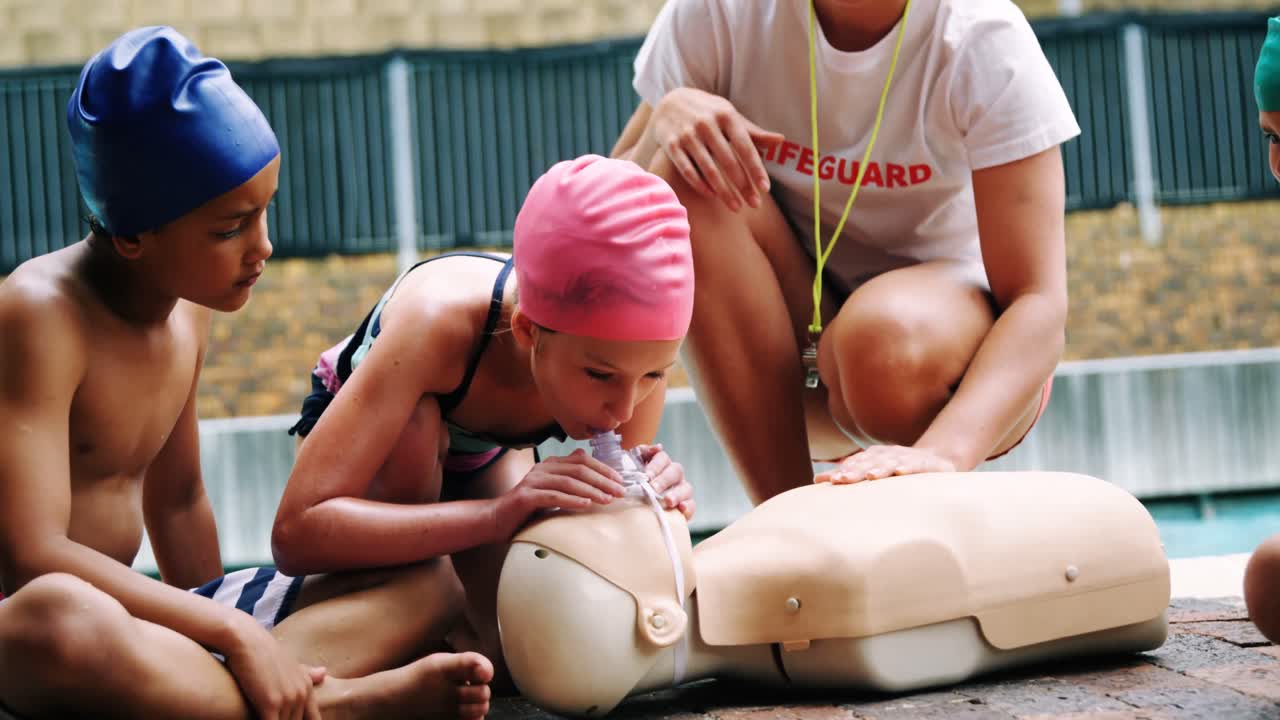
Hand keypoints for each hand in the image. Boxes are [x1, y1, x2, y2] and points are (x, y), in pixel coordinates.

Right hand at [223, 617, 324, 719]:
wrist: (247, 640)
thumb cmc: (263, 651)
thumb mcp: (290, 662)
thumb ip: (306, 672)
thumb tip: (324, 673)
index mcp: (306, 686)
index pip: (313, 718)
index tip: (292, 719)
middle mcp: (301, 694)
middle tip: (274, 716)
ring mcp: (288, 699)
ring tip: (264, 716)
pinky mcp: (270, 704)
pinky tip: (255, 719)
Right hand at [491, 449, 626, 540]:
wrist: (496, 520)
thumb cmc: (528, 510)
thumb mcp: (552, 492)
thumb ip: (569, 483)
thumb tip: (595, 477)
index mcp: (551, 465)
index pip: (583, 460)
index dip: (604, 469)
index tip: (620, 481)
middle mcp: (543, 469)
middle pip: (578, 469)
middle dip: (602, 480)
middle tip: (620, 492)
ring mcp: (533, 481)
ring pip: (568, 481)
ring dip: (591, 490)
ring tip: (607, 500)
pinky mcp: (526, 497)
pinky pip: (553, 496)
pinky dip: (572, 500)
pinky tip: (586, 505)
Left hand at [634, 444, 694, 519]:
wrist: (632, 511)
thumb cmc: (632, 487)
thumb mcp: (630, 468)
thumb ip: (641, 453)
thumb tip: (658, 447)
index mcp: (661, 465)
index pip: (662, 458)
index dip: (655, 465)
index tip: (646, 476)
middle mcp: (673, 475)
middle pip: (676, 470)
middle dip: (664, 480)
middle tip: (653, 488)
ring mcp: (681, 491)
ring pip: (686, 487)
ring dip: (677, 494)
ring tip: (668, 501)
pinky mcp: (685, 507)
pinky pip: (691, 505)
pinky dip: (688, 507)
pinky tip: (681, 508)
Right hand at [651, 87, 784, 211]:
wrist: (670, 102)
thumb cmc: (709, 112)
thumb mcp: (730, 116)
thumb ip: (753, 132)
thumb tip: (781, 140)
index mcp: (725, 115)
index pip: (745, 146)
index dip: (755, 168)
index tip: (765, 189)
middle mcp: (706, 123)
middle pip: (728, 161)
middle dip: (743, 186)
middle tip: (755, 204)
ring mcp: (687, 134)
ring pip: (708, 169)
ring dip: (724, 192)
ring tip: (736, 207)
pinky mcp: (671, 145)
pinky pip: (687, 170)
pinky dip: (701, 185)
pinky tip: (712, 196)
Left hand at [814, 445, 956, 483]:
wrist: (936, 458)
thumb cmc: (898, 467)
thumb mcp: (872, 470)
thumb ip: (847, 474)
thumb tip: (817, 480)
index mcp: (874, 456)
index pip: (856, 463)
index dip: (844, 471)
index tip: (831, 481)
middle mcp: (888, 454)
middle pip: (870, 463)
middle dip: (855, 470)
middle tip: (841, 480)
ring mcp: (906, 458)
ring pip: (891, 463)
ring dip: (879, 469)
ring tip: (870, 476)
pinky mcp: (925, 464)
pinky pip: (916, 465)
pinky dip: (908, 467)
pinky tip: (901, 472)